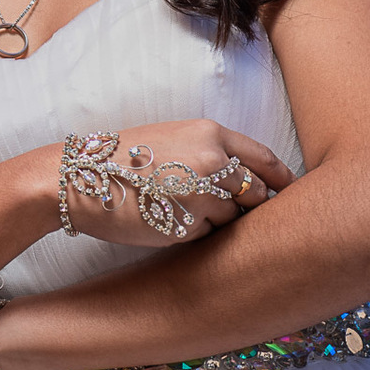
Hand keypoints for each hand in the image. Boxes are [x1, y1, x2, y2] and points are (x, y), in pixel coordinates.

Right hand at [44, 119, 293, 246]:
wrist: (80, 177)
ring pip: (233, 218)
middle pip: (256, 193)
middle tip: (231, 211)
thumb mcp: (174, 139)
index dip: (281, 180)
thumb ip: (213, 153)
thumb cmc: (124, 157)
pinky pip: (206, 235)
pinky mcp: (186, 225)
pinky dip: (194, 233)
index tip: (289, 192)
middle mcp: (213, 161)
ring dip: (217, 221)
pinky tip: (166, 219)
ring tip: (179, 208)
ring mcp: (202, 194)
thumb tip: (248, 181)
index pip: (264, 160)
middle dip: (249, 206)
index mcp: (211, 134)